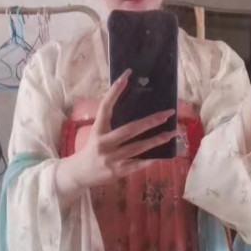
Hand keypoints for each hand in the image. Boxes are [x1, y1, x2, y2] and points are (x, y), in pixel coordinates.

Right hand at [56, 70, 176, 193]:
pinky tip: (161, 154)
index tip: (126, 75)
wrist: (79, 174)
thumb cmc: (92, 150)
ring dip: (157, 140)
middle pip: (130, 129)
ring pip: (138, 148)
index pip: (105, 106)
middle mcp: (103, 143)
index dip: (115, 91)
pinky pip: (137, 164)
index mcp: (98, 130)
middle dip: (151, 121)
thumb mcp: (97, 134)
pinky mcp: (117, 172)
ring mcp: (111, 159)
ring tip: (171, 133)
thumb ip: (112, 125)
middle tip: (168, 113)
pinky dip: (149, 159)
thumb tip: (137, 114)